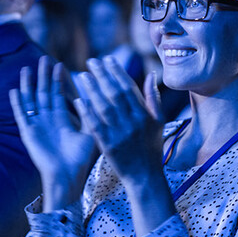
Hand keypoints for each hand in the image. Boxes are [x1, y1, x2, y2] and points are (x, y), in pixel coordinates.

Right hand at [9, 56, 95, 210]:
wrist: (67, 175)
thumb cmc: (80, 158)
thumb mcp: (90, 132)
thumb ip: (89, 115)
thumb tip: (90, 96)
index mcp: (62, 119)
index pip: (59, 94)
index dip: (59, 80)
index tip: (60, 64)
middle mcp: (48, 120)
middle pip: (44, 93)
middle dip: (44, 76)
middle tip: (44, 58)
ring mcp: (37, 125)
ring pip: (31, 100)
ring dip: (28, 85)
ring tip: (27, 68)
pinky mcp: (28, 132)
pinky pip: (21, 115)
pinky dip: (17, 103)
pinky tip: (14, 90)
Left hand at [75, 57, 175, 235]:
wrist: (145, 177)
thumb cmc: (151, 147)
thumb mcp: (159, 122)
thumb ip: (153, 97)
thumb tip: (151, 73)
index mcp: (145, 115)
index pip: (129, 88)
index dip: (117, 72)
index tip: (107, 59)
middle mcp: (133, 123)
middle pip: (115, 94)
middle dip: (103, 76)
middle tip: (91, 62)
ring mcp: (120, 135)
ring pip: (104, 107)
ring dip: (93, 90)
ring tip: (83, 76)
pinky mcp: (108, 146)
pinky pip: (95, 126)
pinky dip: (87, 112)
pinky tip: (78, 100)